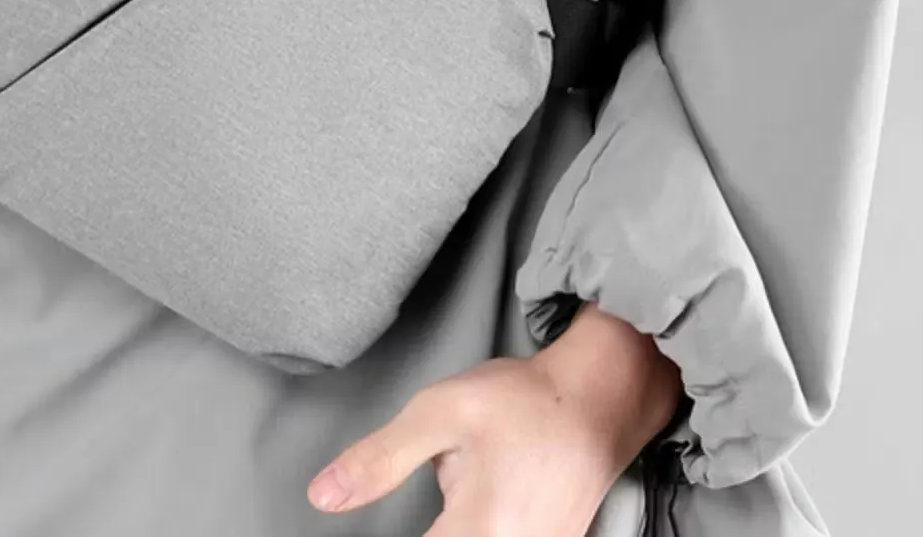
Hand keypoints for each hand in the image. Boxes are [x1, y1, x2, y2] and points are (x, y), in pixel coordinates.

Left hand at [306, 301, 683, 535]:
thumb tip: (322, 497)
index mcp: (477, 533)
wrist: (600, 399)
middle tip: (439, 491)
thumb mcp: (439, 413)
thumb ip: (380, 460)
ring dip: (449, 529)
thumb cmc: (521, 403)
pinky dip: (476, 528)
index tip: (356, 520)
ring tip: (458, 491)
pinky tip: (479, 505)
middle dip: (430, 530)